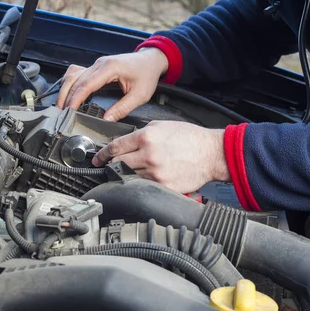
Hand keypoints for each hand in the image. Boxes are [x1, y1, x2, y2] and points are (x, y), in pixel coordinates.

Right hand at [56, 48, 168, 121]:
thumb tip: (106, 120)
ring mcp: (96, 64)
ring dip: (65, 91)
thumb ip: (122, 108)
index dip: (76, 99)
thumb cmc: (147, 74)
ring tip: (61, 106)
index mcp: (110, 68)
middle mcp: (100, 64)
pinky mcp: (96, 67)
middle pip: (76, 81)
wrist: (150, 60)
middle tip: (61, 113)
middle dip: (66, 97)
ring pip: (73, 76)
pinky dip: (70, 83)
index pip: (86, 85)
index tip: (69, 111)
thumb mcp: (139, 95)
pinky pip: (77, 73)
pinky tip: (67, 94)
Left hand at [92, 121, 230, 192]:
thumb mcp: (164, 124)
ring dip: (127, 174)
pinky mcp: (164, 185)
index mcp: (146, 137)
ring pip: (130, 176)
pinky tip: (146, 178)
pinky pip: (145, 186)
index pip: (115, 147)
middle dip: (111, 165)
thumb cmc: (191, 138)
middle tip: (108, 166)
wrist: (211, 153)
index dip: (102, 154)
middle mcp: (148, 155)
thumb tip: (129, 140)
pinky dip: (142, 183)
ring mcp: (155, 172)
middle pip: (119, 164)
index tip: (98, 158)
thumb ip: (143, 131)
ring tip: (133, 170)